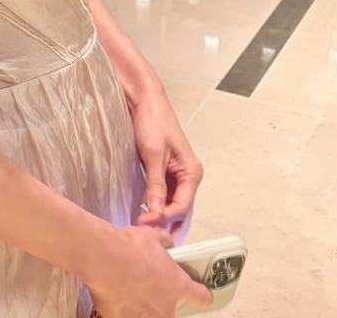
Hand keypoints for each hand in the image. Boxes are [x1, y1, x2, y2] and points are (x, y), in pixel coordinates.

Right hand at [88, 225, 212, 317]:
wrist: (105, 258)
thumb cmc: (132, 245)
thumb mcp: (152, 236)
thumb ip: (164, 242)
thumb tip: (168, 243)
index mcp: (177, 285)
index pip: (200, 296)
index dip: (202, 295)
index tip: (204, 295)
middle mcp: (165, 307)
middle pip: (172, 313)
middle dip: (164, 304)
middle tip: (151, 291)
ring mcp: (145, 317)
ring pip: (150, 317)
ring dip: (145, 310)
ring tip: (132, 297)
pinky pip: (127, 316)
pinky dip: (123, 310)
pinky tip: (115, 300)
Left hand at [130, 89, 203, 240]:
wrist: (144, 100)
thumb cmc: (153, 120)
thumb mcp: (153, 154)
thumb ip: (156, 185)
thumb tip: (157, 213)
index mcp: (192, 172)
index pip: (183, 206)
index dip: (165, 218)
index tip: (145, 223)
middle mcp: (187, 176)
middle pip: (181, 210)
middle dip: (167, 224)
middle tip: (147, 235)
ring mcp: (176, 176)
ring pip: (172, 206)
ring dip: (161, 218)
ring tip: (144, 229)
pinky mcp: (163, 172)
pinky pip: (163, 196)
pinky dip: (156, 207)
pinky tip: (144, 214)